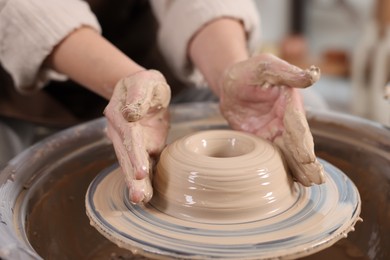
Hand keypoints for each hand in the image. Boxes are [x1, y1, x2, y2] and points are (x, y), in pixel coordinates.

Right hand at [104, 70, 170, 202]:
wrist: (145, 90)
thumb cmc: (144, 84)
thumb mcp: (144, 82)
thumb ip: (138, 96)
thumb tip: (130, 114)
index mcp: (119, 116)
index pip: (128, 137)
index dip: (134, 154)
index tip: (141, 170)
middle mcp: (121, 133)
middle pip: (126, 157)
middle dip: (133, 177)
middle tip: (139, 196)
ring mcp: (131, 143)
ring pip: (132, 165)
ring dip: (137, 183)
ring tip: (142, 200)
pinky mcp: (144, 147)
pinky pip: (144, 164)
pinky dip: (146, 180)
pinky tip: (148, 195)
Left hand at [219, 53, 324, 185]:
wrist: (230, 83)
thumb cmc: (249, 71)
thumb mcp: (266, 67)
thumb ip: (287, 73)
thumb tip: (314, 75)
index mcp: (290, 104)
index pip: (297, 126)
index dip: (303, 143)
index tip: (308, 159)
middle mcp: (286, 121)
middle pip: (297, 143)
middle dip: (306, 162)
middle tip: (315, 179)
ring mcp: (275, 132)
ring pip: (289, 153)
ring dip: (299, 168)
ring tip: (309, 183)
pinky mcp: (263, 140)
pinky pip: (274, 155)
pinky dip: (284, 168)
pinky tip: (292, 181)